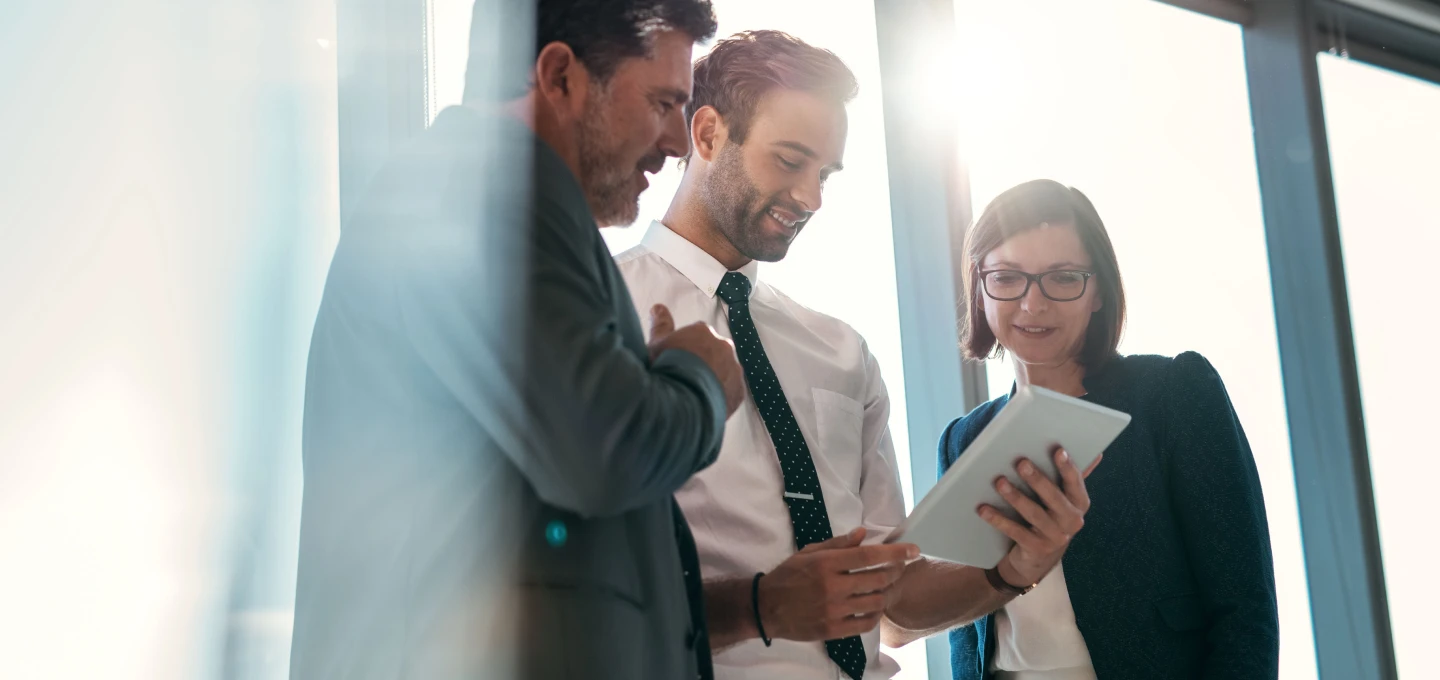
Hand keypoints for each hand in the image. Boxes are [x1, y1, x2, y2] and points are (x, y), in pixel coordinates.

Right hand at [647, 304, 745, 415]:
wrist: (682, 399)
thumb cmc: (667, 366)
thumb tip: (658, 306)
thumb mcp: (657, 344)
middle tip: (688, 376)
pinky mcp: (739, 391)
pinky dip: (722, 395)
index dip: (688, 347)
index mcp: (704, 332)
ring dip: (715, 378)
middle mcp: (724, 346)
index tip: (679, 359)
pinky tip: (707, 403)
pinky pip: (732, 391)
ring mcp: (734, 369)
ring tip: (697, 392)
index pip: (698, 334)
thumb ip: (660, 324)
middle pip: (715, 351)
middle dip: (704, 361)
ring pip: (726, 371)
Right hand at [758, 528, 918, 641]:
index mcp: (827, 563)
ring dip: (886, 593)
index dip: (895, 553)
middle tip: (900, 568)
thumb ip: (838, 544)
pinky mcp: (832, 630)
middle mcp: (832, 586)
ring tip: (886, 587)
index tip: (913, 550)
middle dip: (895, 571)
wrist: (767, 607)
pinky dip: (875, 615)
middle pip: (877, 579)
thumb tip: (863, 533)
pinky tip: (874, 607)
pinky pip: (865, 624)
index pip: (869, 556)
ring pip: (875, 602)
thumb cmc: (788, 576)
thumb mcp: (809, 553)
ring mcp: (833, 610)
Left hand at [977, 448, 1100, 587]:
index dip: (1067, 467)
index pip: (1075, 483)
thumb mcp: (1065, 500)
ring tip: (999, 482)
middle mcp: (1072, 521)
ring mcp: (1055, 537)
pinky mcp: (1036, 548)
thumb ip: (1073, 478)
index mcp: (1080, 504)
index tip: (1058, 450)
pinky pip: (1015, 531)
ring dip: (1015, 497)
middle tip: (1021, 463)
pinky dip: (998, 519)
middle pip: (1053, 497)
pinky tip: (983, 509)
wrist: (1039, 559)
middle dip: (1037, 479)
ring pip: (1033, 514)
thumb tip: (1097, 452)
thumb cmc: (1051, 518)